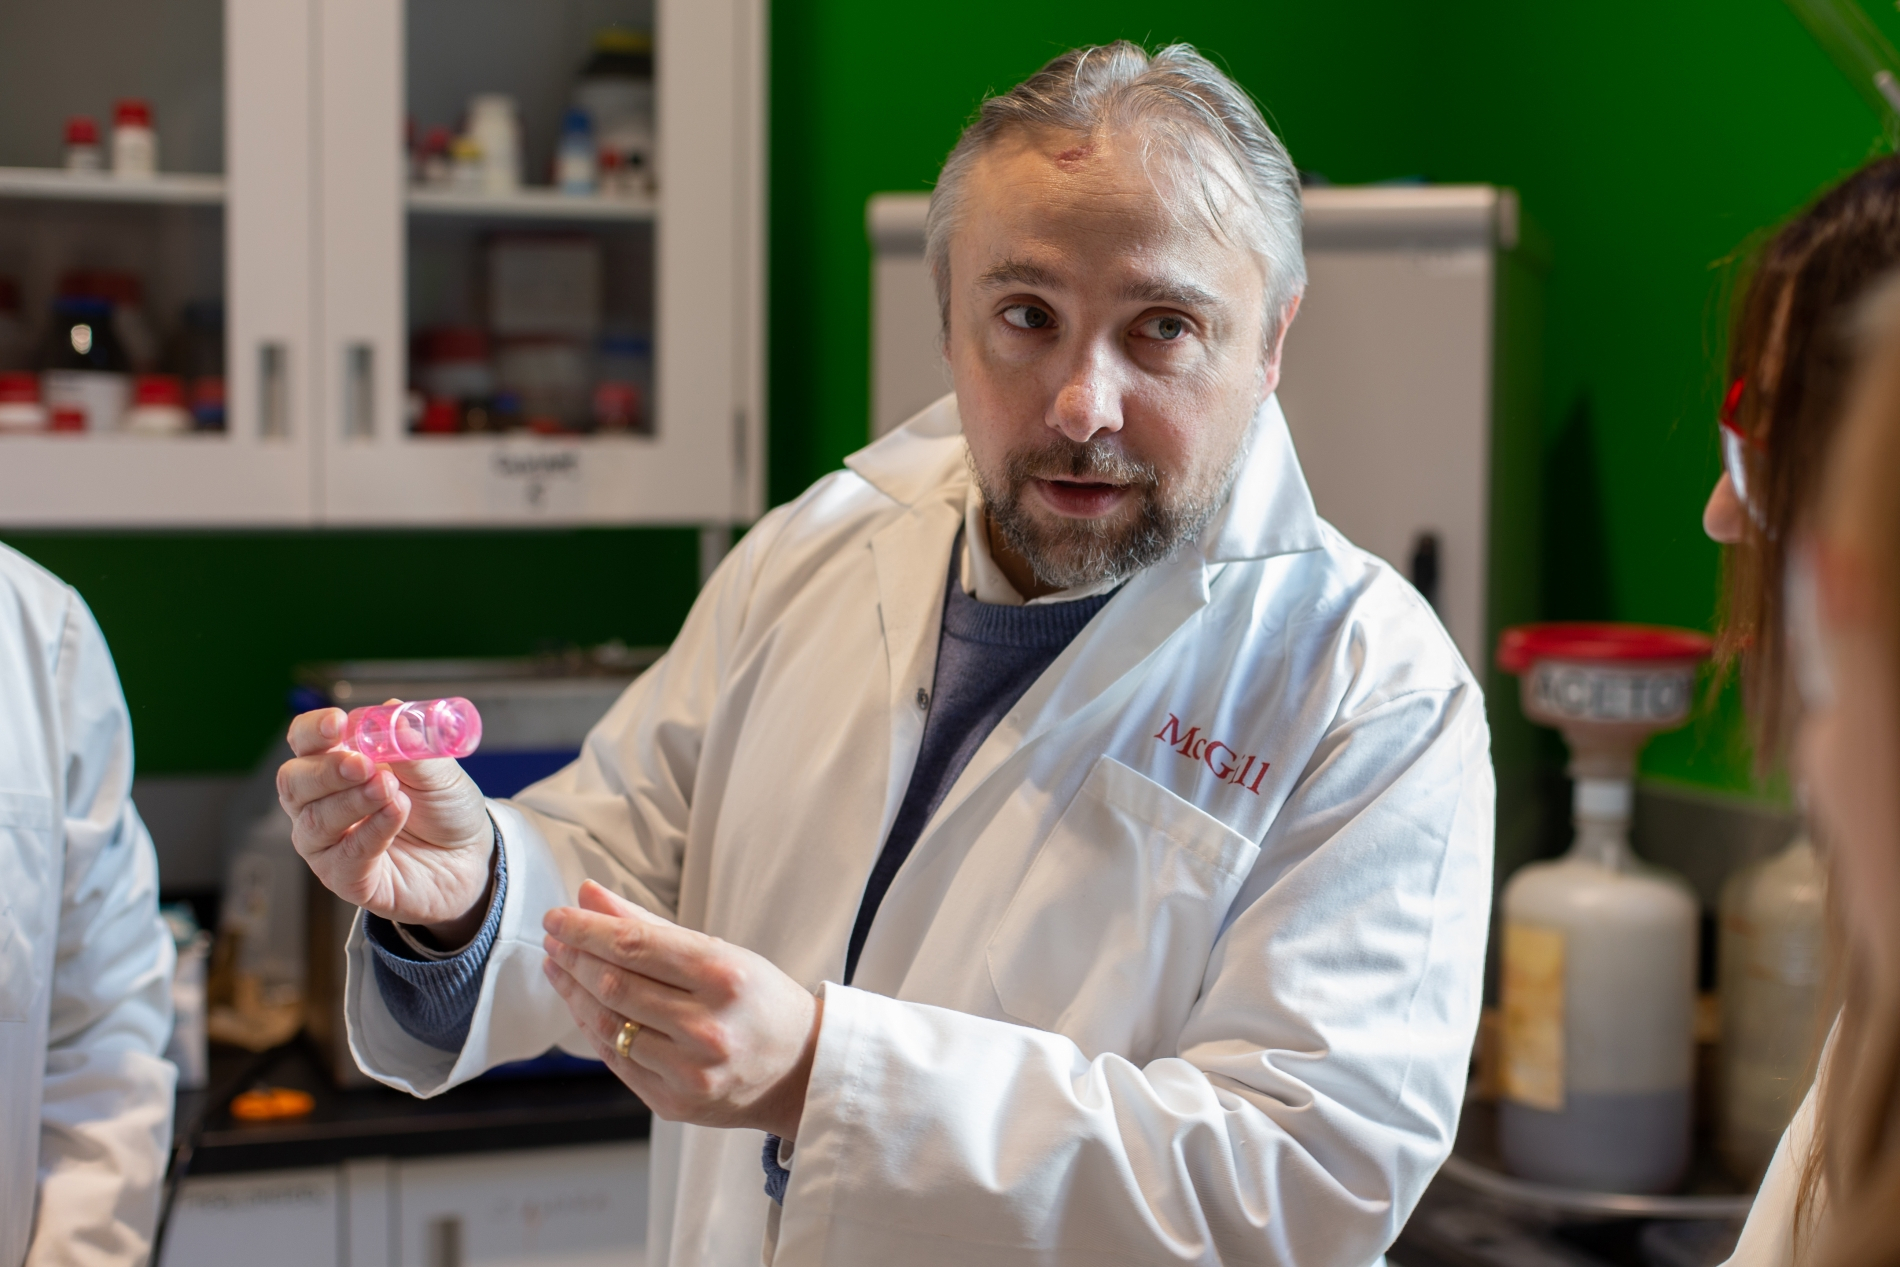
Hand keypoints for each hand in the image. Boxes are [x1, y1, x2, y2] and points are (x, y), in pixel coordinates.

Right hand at [277, 706, 493, 939]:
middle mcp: (320, 803)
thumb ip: (416, 747)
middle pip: (294, 782)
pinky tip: (395, 813)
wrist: (470, 857)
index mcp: (336, 764)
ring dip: (354, 801)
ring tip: (391, 789)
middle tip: (363, 764)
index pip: (305, 741)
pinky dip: (372, 831)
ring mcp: (328, 843)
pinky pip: (346, 856)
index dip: (314, 731)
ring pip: (316, 821)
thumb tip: (395, 713)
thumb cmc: (443, 808)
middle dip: (326, 770)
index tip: (338, 723)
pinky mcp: (345, 878)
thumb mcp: (439, 771)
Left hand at [542, 881, 820, 1139]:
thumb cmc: (759, 1001)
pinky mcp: (674, 1102)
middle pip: (615, 984)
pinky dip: (592, 1028)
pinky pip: (617, 1060)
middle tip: (553, 936)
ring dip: (573, 992)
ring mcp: (689, 1071)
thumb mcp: (718, 953)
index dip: (587, 928)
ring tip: (558, 965)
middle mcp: (707, 1026)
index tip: (558, 916)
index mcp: (723, 977)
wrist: (801, 1069)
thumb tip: (590, 896)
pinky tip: (581, 1004)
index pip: (635, 945)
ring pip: (607, 1025)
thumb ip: (649, 925)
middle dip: (574, 956)